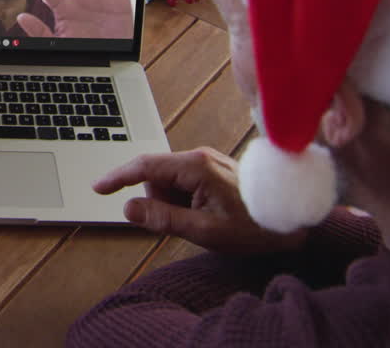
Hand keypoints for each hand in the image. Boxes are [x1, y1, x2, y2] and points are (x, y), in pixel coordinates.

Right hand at [94, 148, 307, 253]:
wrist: (292, 221)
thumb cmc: (254, 227)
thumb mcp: (205, 231)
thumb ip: (163, 219)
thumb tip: (129, 209)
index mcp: (196, 167)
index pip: (144, 166)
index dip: (117, 177)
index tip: (97, 188)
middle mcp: (198, 157)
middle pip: (155, 177)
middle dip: (159, 202)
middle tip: (185, 224)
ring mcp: (206, 161)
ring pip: (168, 182)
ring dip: (173, 203)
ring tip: (202, 220)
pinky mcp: (211, 169)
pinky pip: (183, 184)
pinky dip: (185, 201)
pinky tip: (208, 214)